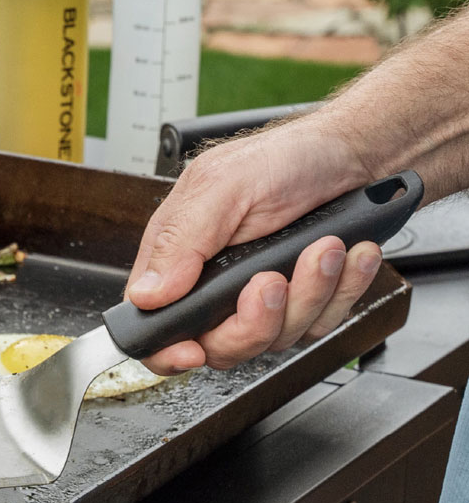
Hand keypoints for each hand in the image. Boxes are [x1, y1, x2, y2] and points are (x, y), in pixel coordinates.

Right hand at [126, 117, 384, 373]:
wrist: (356, 152)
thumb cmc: (287, 157)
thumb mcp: (222, 186)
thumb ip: (179, 243)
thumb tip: (146, 295)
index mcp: (179, 260)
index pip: (153, 326)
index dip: (166, 351)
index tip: (193, 350)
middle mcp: (216, 286)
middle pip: (219, 347)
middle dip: (255, 322)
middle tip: (273, 279)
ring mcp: (263, 299)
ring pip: (277, 339)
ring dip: (310, 294)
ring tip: (326, 246)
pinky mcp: (305, 301)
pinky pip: (321, 324)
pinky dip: (344, 290)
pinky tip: (349, 254)